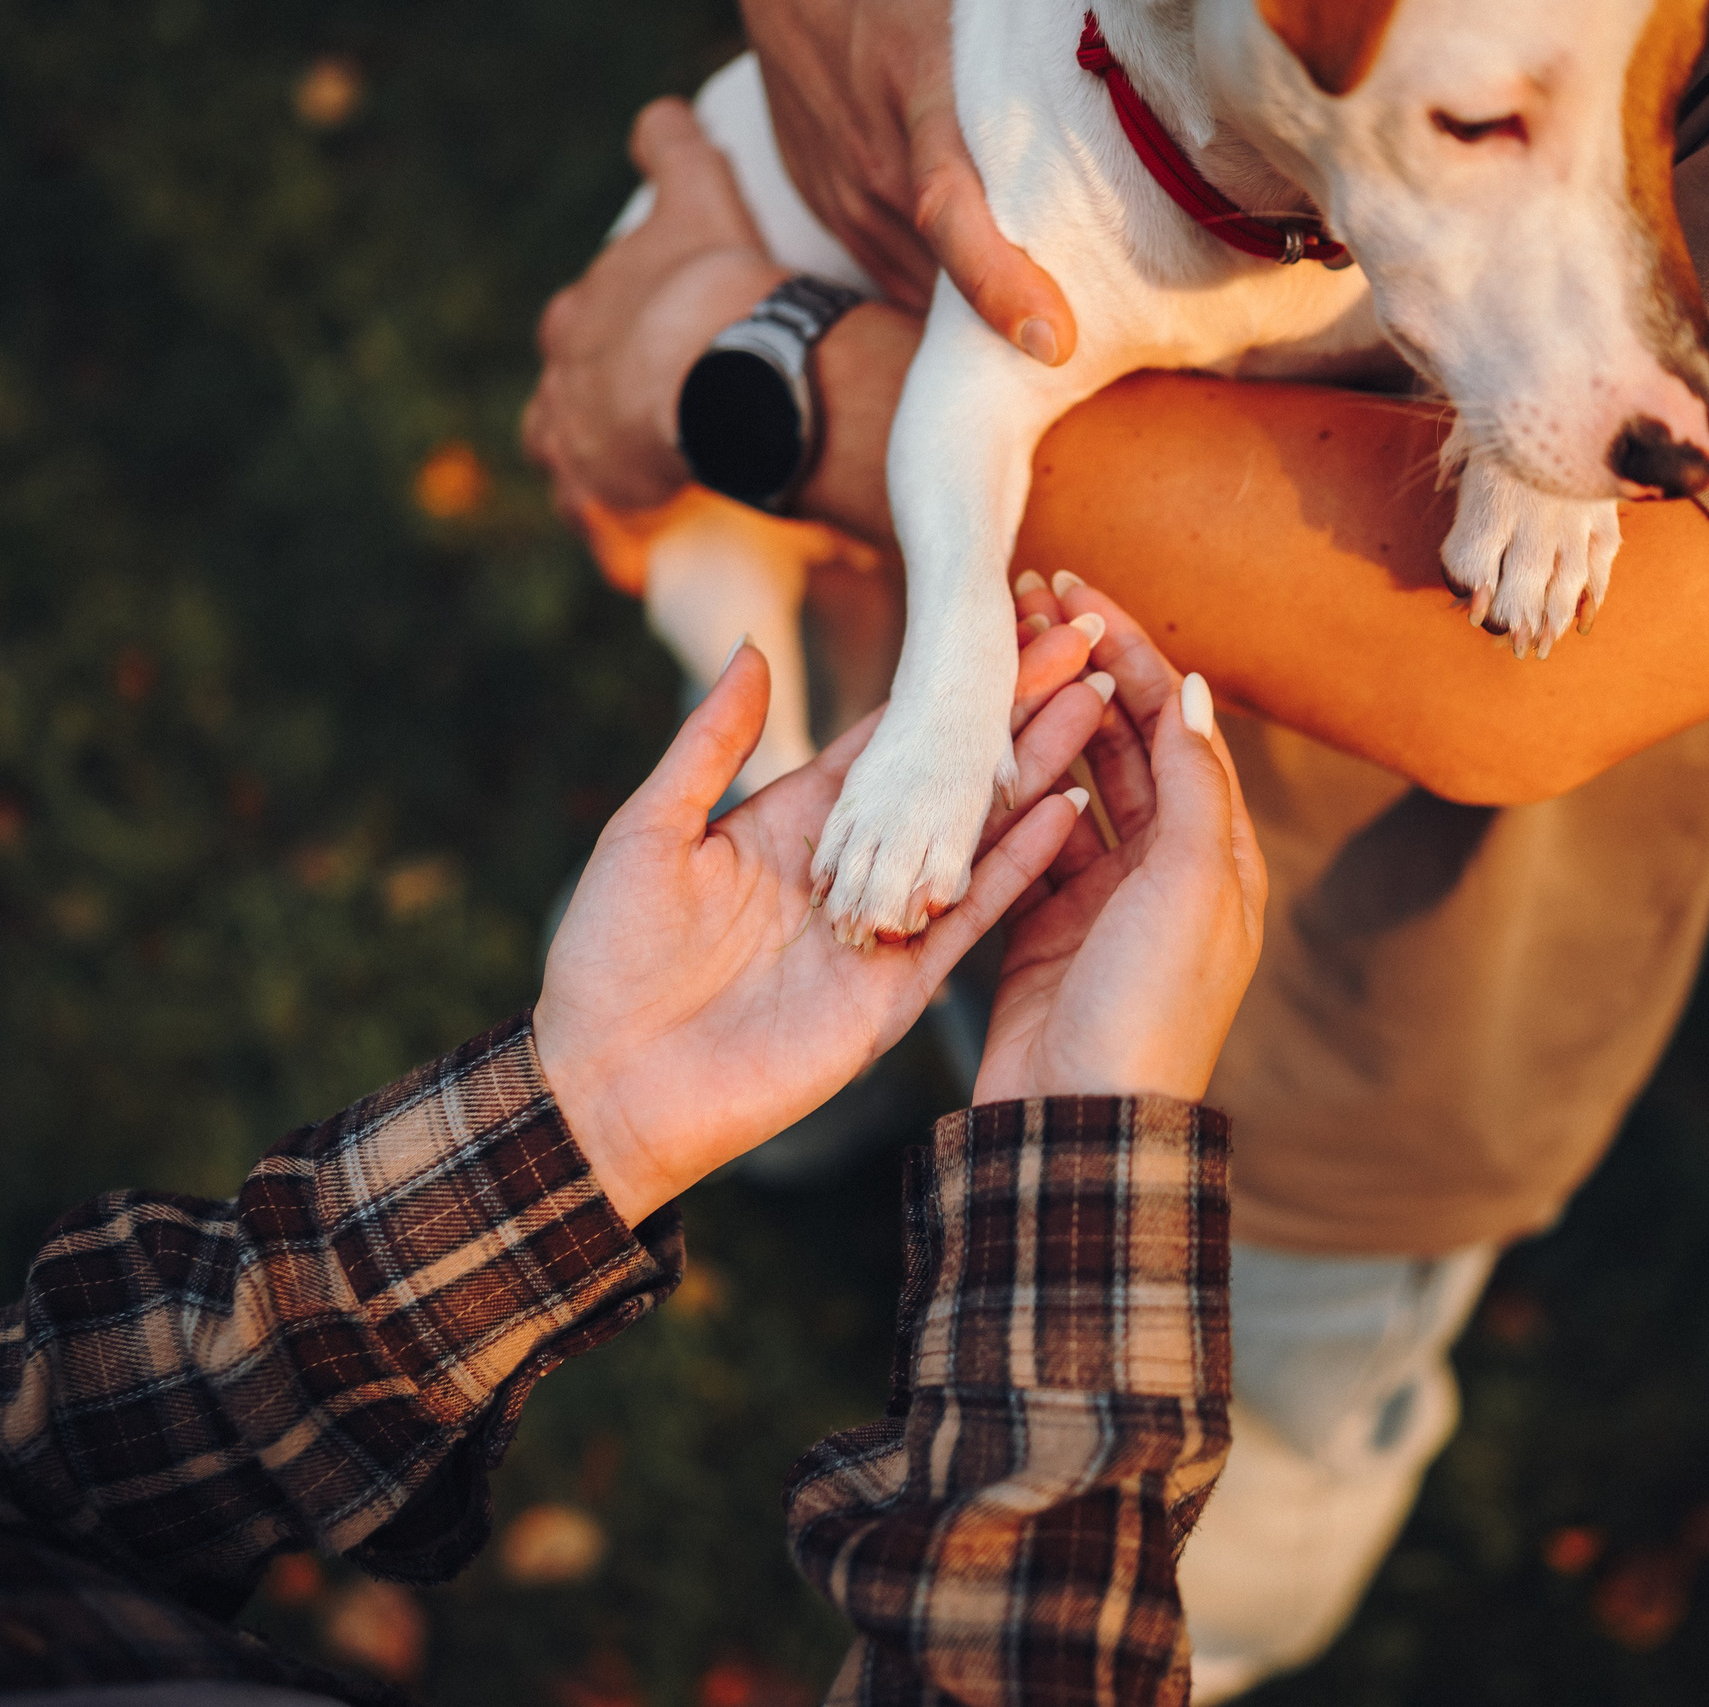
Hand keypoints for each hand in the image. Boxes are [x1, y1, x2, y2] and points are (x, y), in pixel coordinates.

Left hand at [522, 100, 787, 518]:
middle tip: (655, 434)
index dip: (612, 351)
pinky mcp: (600, 505)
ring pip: (574, 478)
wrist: (722, 361)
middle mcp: (559, 388)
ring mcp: (574, 451)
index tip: (648, 362)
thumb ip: (671, 149)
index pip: (575, 338)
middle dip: (596, 423)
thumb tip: (662, 118)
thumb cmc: (709, 280)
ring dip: (605, 490)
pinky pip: (608, 542)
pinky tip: (650, 561)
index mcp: (575, 324)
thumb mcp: (691, 193)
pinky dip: (626, 551)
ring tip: (651, 502)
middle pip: (561, 412)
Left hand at [536, 617, 1110, 1224]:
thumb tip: (752, 644)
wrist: (609, 1084)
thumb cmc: (609, 954)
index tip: (1007, 624)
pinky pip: (969, 918)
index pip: (889, 740)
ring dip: (1037, 773)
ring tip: (1100, 708)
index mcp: (793, 824)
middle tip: (1084, 644)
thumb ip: (711, 743)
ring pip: (977, 836)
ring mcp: (880, 926)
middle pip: (949, 777)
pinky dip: (1019, 865)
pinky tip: (1070, 809)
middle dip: (1015, 713)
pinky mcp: (895, 989)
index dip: (948, 685)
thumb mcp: (652, 830)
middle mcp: (850, 867)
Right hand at [741, 0, 1078, 363]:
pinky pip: (890, 273)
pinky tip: (973, 282)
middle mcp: (873, 159)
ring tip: (1033, 315)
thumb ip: (1024, 67)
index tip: (1050, 338)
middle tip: (1080, 334)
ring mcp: (842, 192)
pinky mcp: (826, 207)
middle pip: (945, 272)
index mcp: (921, 97)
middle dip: (1011, 314)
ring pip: (917, 286)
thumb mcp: (972, 15)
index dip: (998, 284)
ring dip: (970, 310)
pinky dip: (935, 287)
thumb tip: (1104, 89)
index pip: (950, 209)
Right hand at [974, 573, 1267, 1104]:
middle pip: (1125, 747)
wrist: (1078, 1122)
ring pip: (1071, 788)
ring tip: (994, 660)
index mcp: (1216, 857)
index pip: (1179, 728)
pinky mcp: (1041, 930)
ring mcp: (1099, 901)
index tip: (1079, 594)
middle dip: (1081, 673)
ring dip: (1038, 724)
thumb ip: (1191, 783)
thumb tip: (1192, 689)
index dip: (1133, 654)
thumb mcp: (1188, 885)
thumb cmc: (1148, 1009)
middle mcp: (1163, 872)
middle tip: (1027, 607)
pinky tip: (974, 748)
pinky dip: (1005, 795)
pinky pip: (1025, 844)